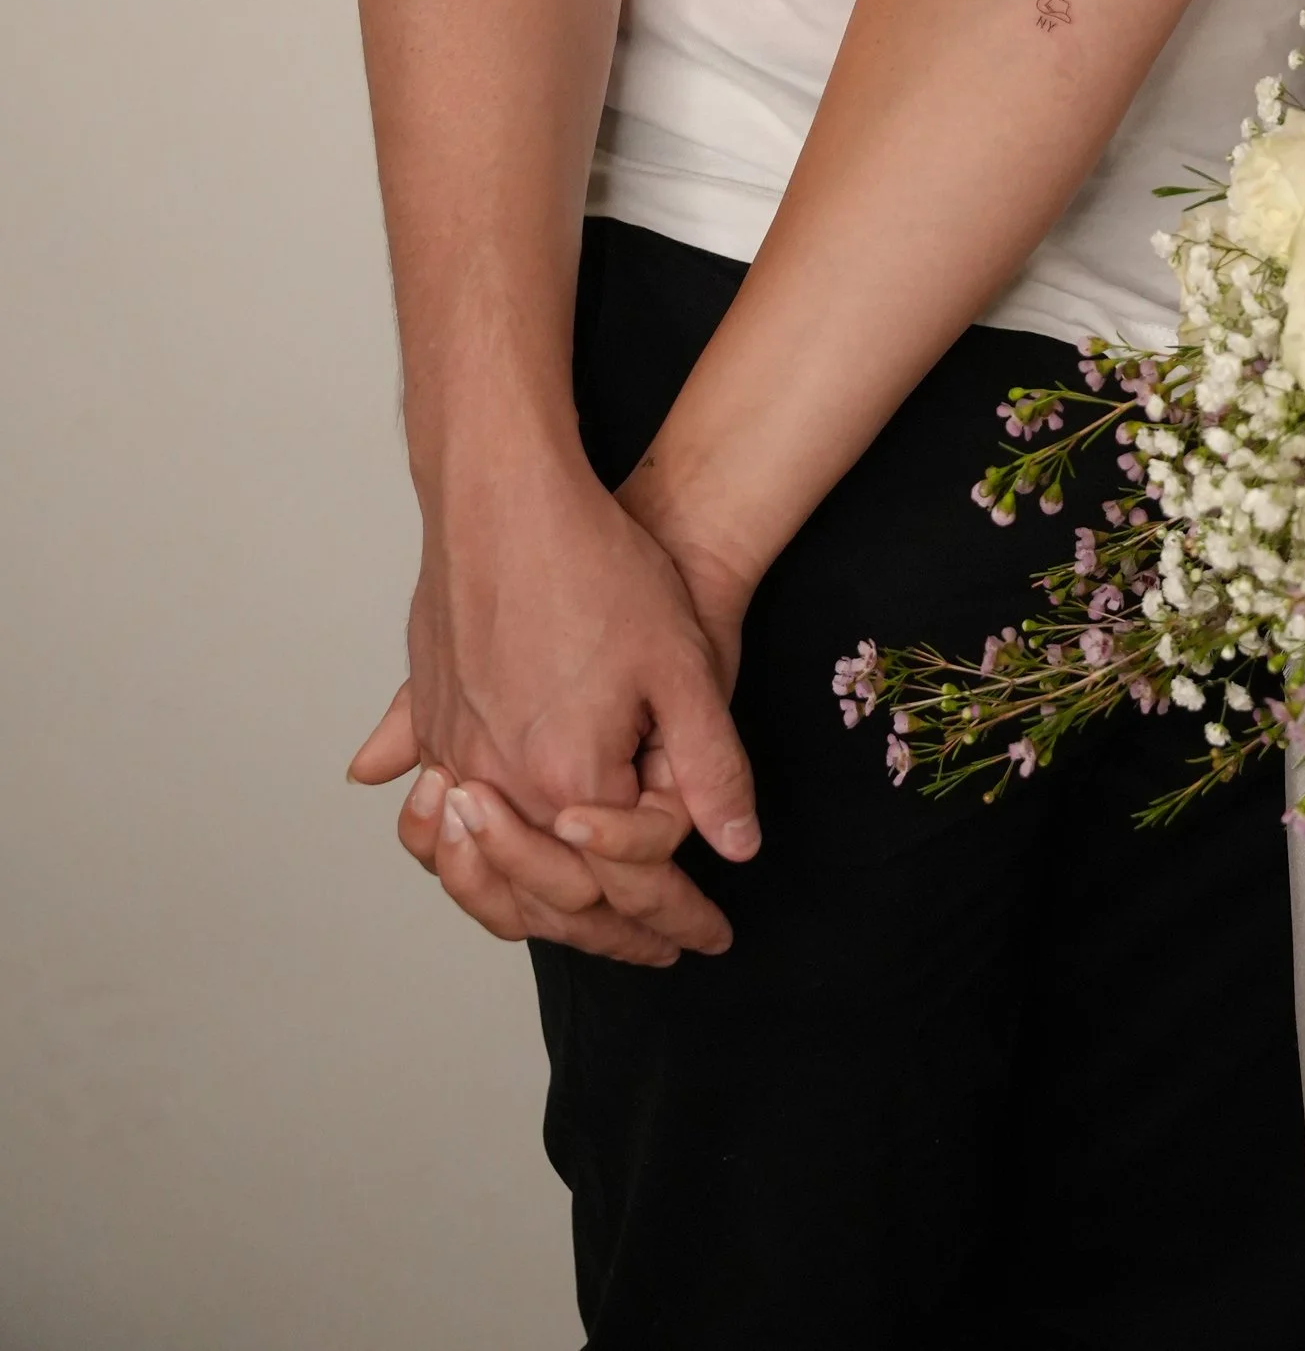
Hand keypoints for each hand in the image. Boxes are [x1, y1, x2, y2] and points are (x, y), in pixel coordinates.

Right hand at [348, 440, 758, 960]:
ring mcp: (451, 753)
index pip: (630, 887)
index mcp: (569, 778)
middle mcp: (498, 782)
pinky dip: (460, 859)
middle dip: (611, 934)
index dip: (677, 920)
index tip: (708, 938)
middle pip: (554, 898)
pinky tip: (478, 862)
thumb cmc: (599, 568)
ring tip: (582, 924)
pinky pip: (434, 822)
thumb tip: (737, 848)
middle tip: (658, 948)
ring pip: (487, 872)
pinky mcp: (426, 722)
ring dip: (534, 909)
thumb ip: (711, 767)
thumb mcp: (684, 667)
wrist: (507, 496)